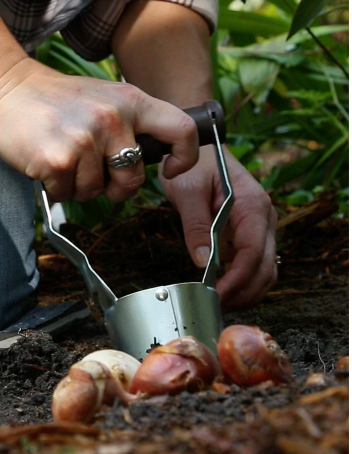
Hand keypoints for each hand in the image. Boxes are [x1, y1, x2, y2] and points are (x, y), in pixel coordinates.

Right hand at [0, 58, 198, 201]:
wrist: (7, 87)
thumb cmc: (59, 100)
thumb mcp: (105, 97)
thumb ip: (132, 123)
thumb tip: (156, 160)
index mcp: (131, 101)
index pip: (181, 130)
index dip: (185, 157)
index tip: (170, 169)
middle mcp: (112, 119)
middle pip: (133, 180)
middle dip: (116, 189)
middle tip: (96, 175)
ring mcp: (84, 140)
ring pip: (95, 192)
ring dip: (79, 186)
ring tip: (64, 159)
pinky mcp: (57, 160)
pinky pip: (67, 194)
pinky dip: (57, 187)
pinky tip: (47, 163)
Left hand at [161, 145, 277, 309]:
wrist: (199, 147)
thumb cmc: (194, 163)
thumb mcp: (188, 190)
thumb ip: (196, 226)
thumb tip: (203, 263)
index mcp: (252, 205)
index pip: (252, 252)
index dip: (237, 279)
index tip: (217, 295)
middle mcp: (264, 217)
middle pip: (265, 267)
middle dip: (244, 291)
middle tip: (216, 306)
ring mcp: (260, 225)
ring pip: (265, 269)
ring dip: (247, 290)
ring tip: (220, 302)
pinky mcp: (249, 230)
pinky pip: (254, 262)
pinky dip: (244, 280)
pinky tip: (224, 288)